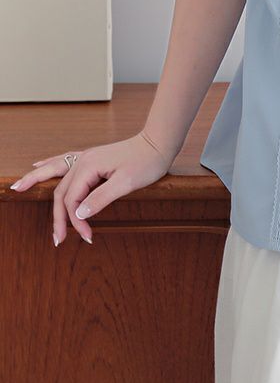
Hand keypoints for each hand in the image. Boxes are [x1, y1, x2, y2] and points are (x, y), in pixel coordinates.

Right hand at [8, 132, 172, 245]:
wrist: (159, 143)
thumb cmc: (146, 161)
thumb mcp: (126, 183)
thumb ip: (101, 198)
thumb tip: (78, 213)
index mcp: (89, 166)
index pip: (72, 200)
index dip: (76, 221)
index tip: (86, 236)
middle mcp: (83, 160)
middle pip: (61, 191)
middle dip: (57, 216)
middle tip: (57, 239)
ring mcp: (86, 157)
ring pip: (56, 173)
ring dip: (38, 184)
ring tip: (17, 189)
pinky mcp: (92, 158)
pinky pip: (64, 161)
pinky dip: (49, 166)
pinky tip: (38, 165)